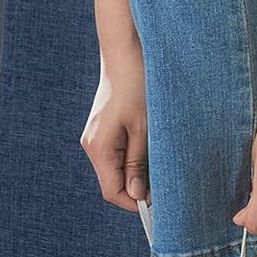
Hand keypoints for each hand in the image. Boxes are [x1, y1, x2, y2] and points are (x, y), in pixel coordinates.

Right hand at [80, 43, 149, 212]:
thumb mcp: (144, 128)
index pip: (112, 192)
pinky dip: (133, 156)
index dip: (135, 202)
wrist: (126, 53)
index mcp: (99, 148)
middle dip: (138, 185)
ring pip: (116, 168)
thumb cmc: (137, 86)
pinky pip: (117, 154)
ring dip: (137, 170)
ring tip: (158, 155)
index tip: (159, 200)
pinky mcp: (103, 130)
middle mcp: (92, 145)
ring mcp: (96, 137)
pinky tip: (149, 143)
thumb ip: (138, 163)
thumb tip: (136, 195)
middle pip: (113, 182)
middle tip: (164, 177)